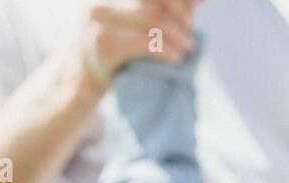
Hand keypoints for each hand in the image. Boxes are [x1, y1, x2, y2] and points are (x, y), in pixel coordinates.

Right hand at [78, 0, 200, 85]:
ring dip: (178, 33)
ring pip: (152, 15)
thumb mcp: (146, 15)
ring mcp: (100, 13)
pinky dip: (166, 50)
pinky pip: (144, 41)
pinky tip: (177, 58)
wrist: (91, 69)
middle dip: (181, 13)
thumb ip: (171, 4)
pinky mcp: (103, 41)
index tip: (197, 9)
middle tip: (190, 32)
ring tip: (188, 47)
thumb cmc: (124, 36)